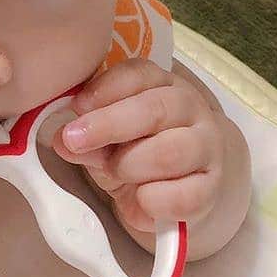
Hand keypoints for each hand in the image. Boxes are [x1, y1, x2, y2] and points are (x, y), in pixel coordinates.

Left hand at [52, 57, 227, 237]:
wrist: (182, 186)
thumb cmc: (138, 151)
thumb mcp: (107, 141)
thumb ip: (86, 139)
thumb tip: (64, 140)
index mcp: (160, 85)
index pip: (139, 74)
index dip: (105, 89)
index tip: (77, 106)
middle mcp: (189, 109)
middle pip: (155, 109)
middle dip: (109, 125)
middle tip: (75, 140)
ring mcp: (206, 147)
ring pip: (171, 151)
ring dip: (131, 165)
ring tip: (114, 173)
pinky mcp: (212, 187)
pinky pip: (185, 196)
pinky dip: (154, 202)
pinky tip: (139, 201)